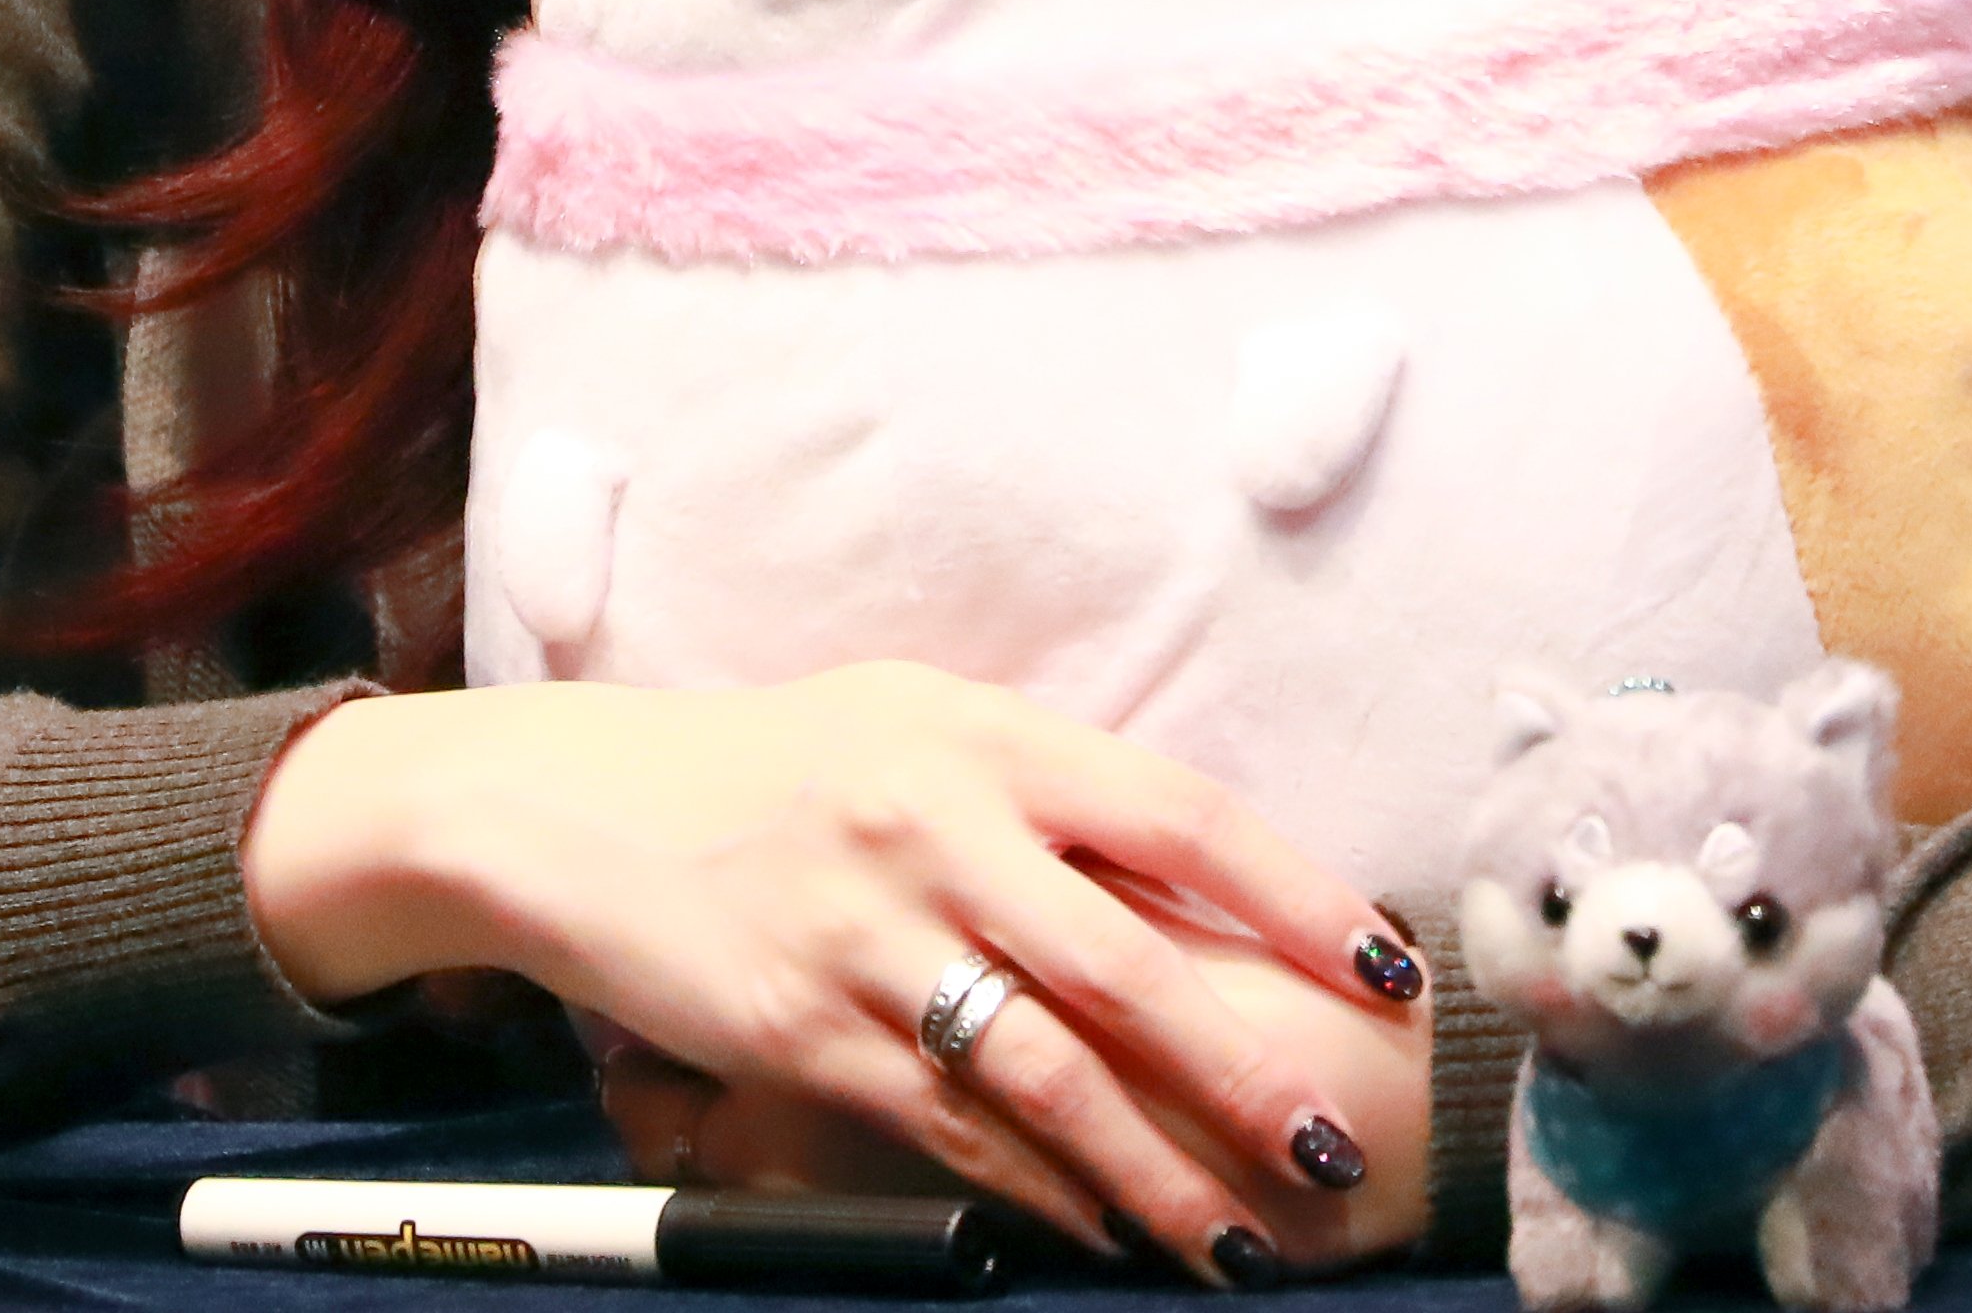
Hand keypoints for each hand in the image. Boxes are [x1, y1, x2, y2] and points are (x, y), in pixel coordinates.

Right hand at [242, 666, 1424, 1279]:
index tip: (1386, 967)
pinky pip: (951, 1130)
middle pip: (1128, 967)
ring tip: (1241, 1244)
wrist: (585, 808)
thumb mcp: (914, 726)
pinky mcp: (806, 1032)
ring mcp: (868, 935)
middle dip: (1247, 1073)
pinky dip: (1040, 1192)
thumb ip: (1042, 791)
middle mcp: (936, 826)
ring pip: (1049, 1077)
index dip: (1292, 891)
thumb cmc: (780, 764)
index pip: (1177, 811)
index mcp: (985, 736)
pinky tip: (1101, 1233)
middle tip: (1340, 1154)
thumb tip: (1194, 882)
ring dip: (1158, 1173)